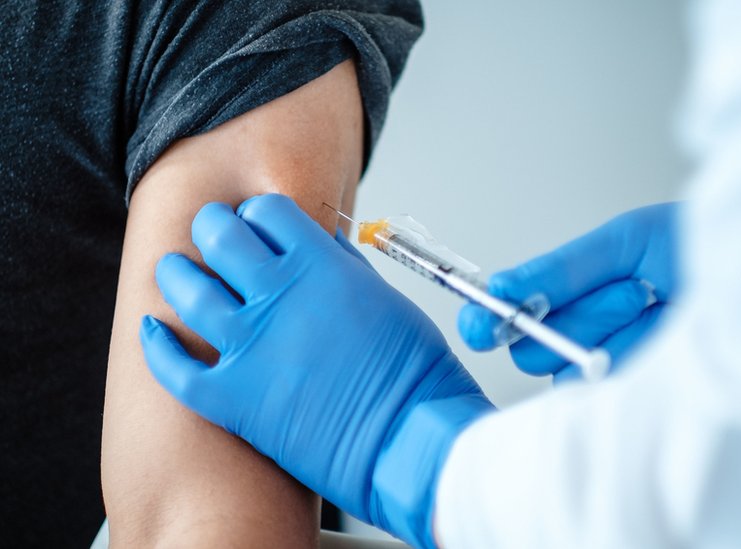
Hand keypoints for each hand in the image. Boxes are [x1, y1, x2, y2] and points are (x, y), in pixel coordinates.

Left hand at [140, 194, 491, 548]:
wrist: (408, 435)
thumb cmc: (411, 371)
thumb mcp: (386, 296)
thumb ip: (345, 265)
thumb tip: (322, 243)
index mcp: (320, 265)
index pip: (266, 212)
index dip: (257, 214)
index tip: (256, 224)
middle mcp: (279, 295)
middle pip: (219, 237)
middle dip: (211, 227)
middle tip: (210, 233)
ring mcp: (250, 346)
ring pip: (187, 291)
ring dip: (176, 274)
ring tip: (174, 271)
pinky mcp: (233, 397)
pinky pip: (174, 367)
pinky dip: (157, 345)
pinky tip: (153, 332)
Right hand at [458, 202, 680, 382]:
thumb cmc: (702, 249)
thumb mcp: (626, 244)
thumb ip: (561, 269)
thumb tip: (503, 288)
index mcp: (571, 294)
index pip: (511, 316)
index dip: (491, 320)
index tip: (484, 325)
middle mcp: (582, 336)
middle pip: (534, 350)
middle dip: (583, 316)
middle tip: (633, 292)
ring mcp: (608, 373)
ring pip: (570, 372)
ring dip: (619, 333)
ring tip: (663, 308)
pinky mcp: (634, 403)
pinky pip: (607, 392)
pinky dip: (638, 359)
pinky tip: (670, 341)